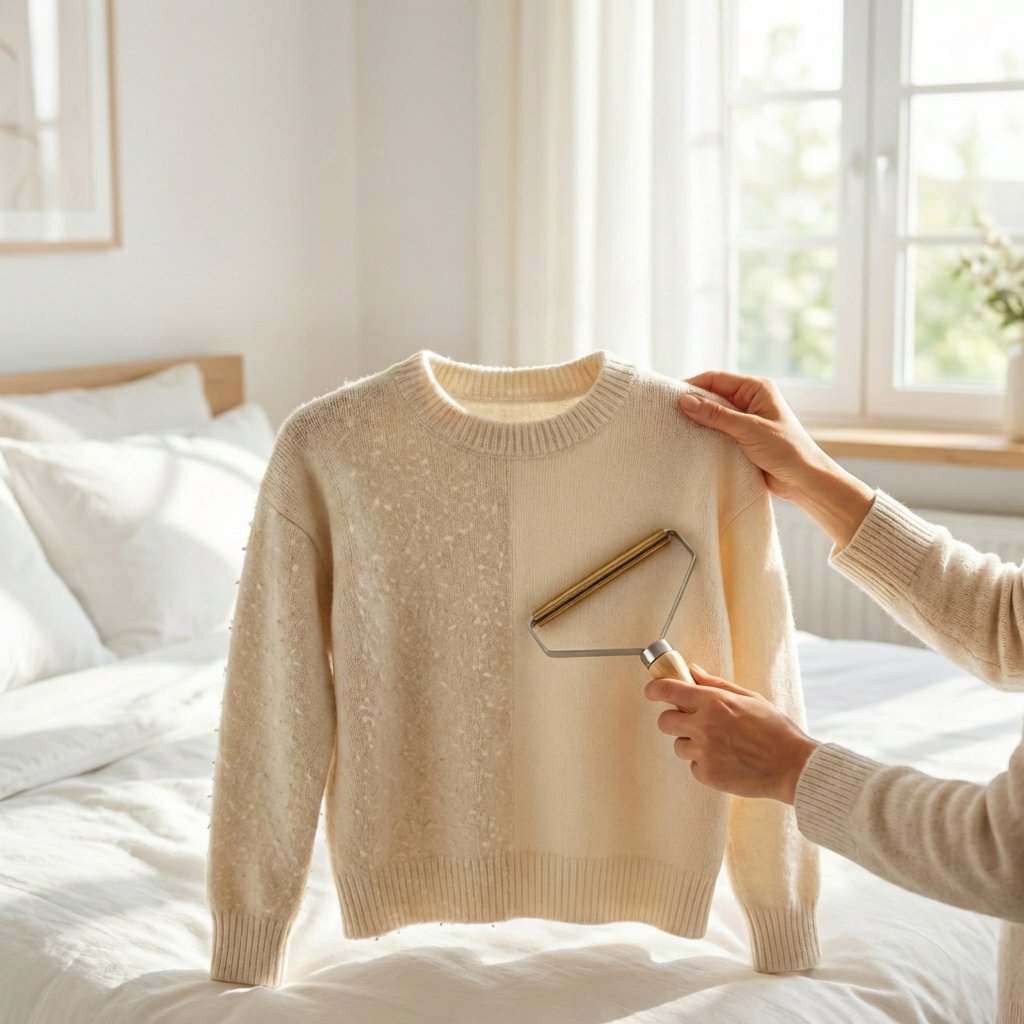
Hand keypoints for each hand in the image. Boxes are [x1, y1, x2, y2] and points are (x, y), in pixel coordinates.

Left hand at [644, 663, 819, 803]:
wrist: (792, 767)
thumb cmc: (774, 729)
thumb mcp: (748, 697)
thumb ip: (715, 684)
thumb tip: (692, 671)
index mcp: (713, 702)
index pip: (668, 690)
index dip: (655, 689)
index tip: (652, 690)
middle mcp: (704, 726)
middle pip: (665, 721)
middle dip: (674, 720)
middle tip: (692, 722)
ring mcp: (704, 752)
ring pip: (679, 746)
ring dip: (691, 744)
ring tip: (719, 744)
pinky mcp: (707, 775)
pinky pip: (693, 766)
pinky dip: (704, 763)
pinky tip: (726, 760)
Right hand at [678, 371, 874, 548]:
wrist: (805, 481)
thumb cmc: (787, 450)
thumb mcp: (749, 429)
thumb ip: (717, 415)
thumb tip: (685, 401)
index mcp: (756, 389)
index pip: (716, 379)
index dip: (692, 386)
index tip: (669, 397)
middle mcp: (750, 401)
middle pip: (712, 396)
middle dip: (692, 404)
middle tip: (667, 414)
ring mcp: (746, 420)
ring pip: (713, 416)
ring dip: (698, 422)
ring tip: (675, 429)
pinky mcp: (742, 439)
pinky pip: (718, 432)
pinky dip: (705, 436)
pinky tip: (691, 443)